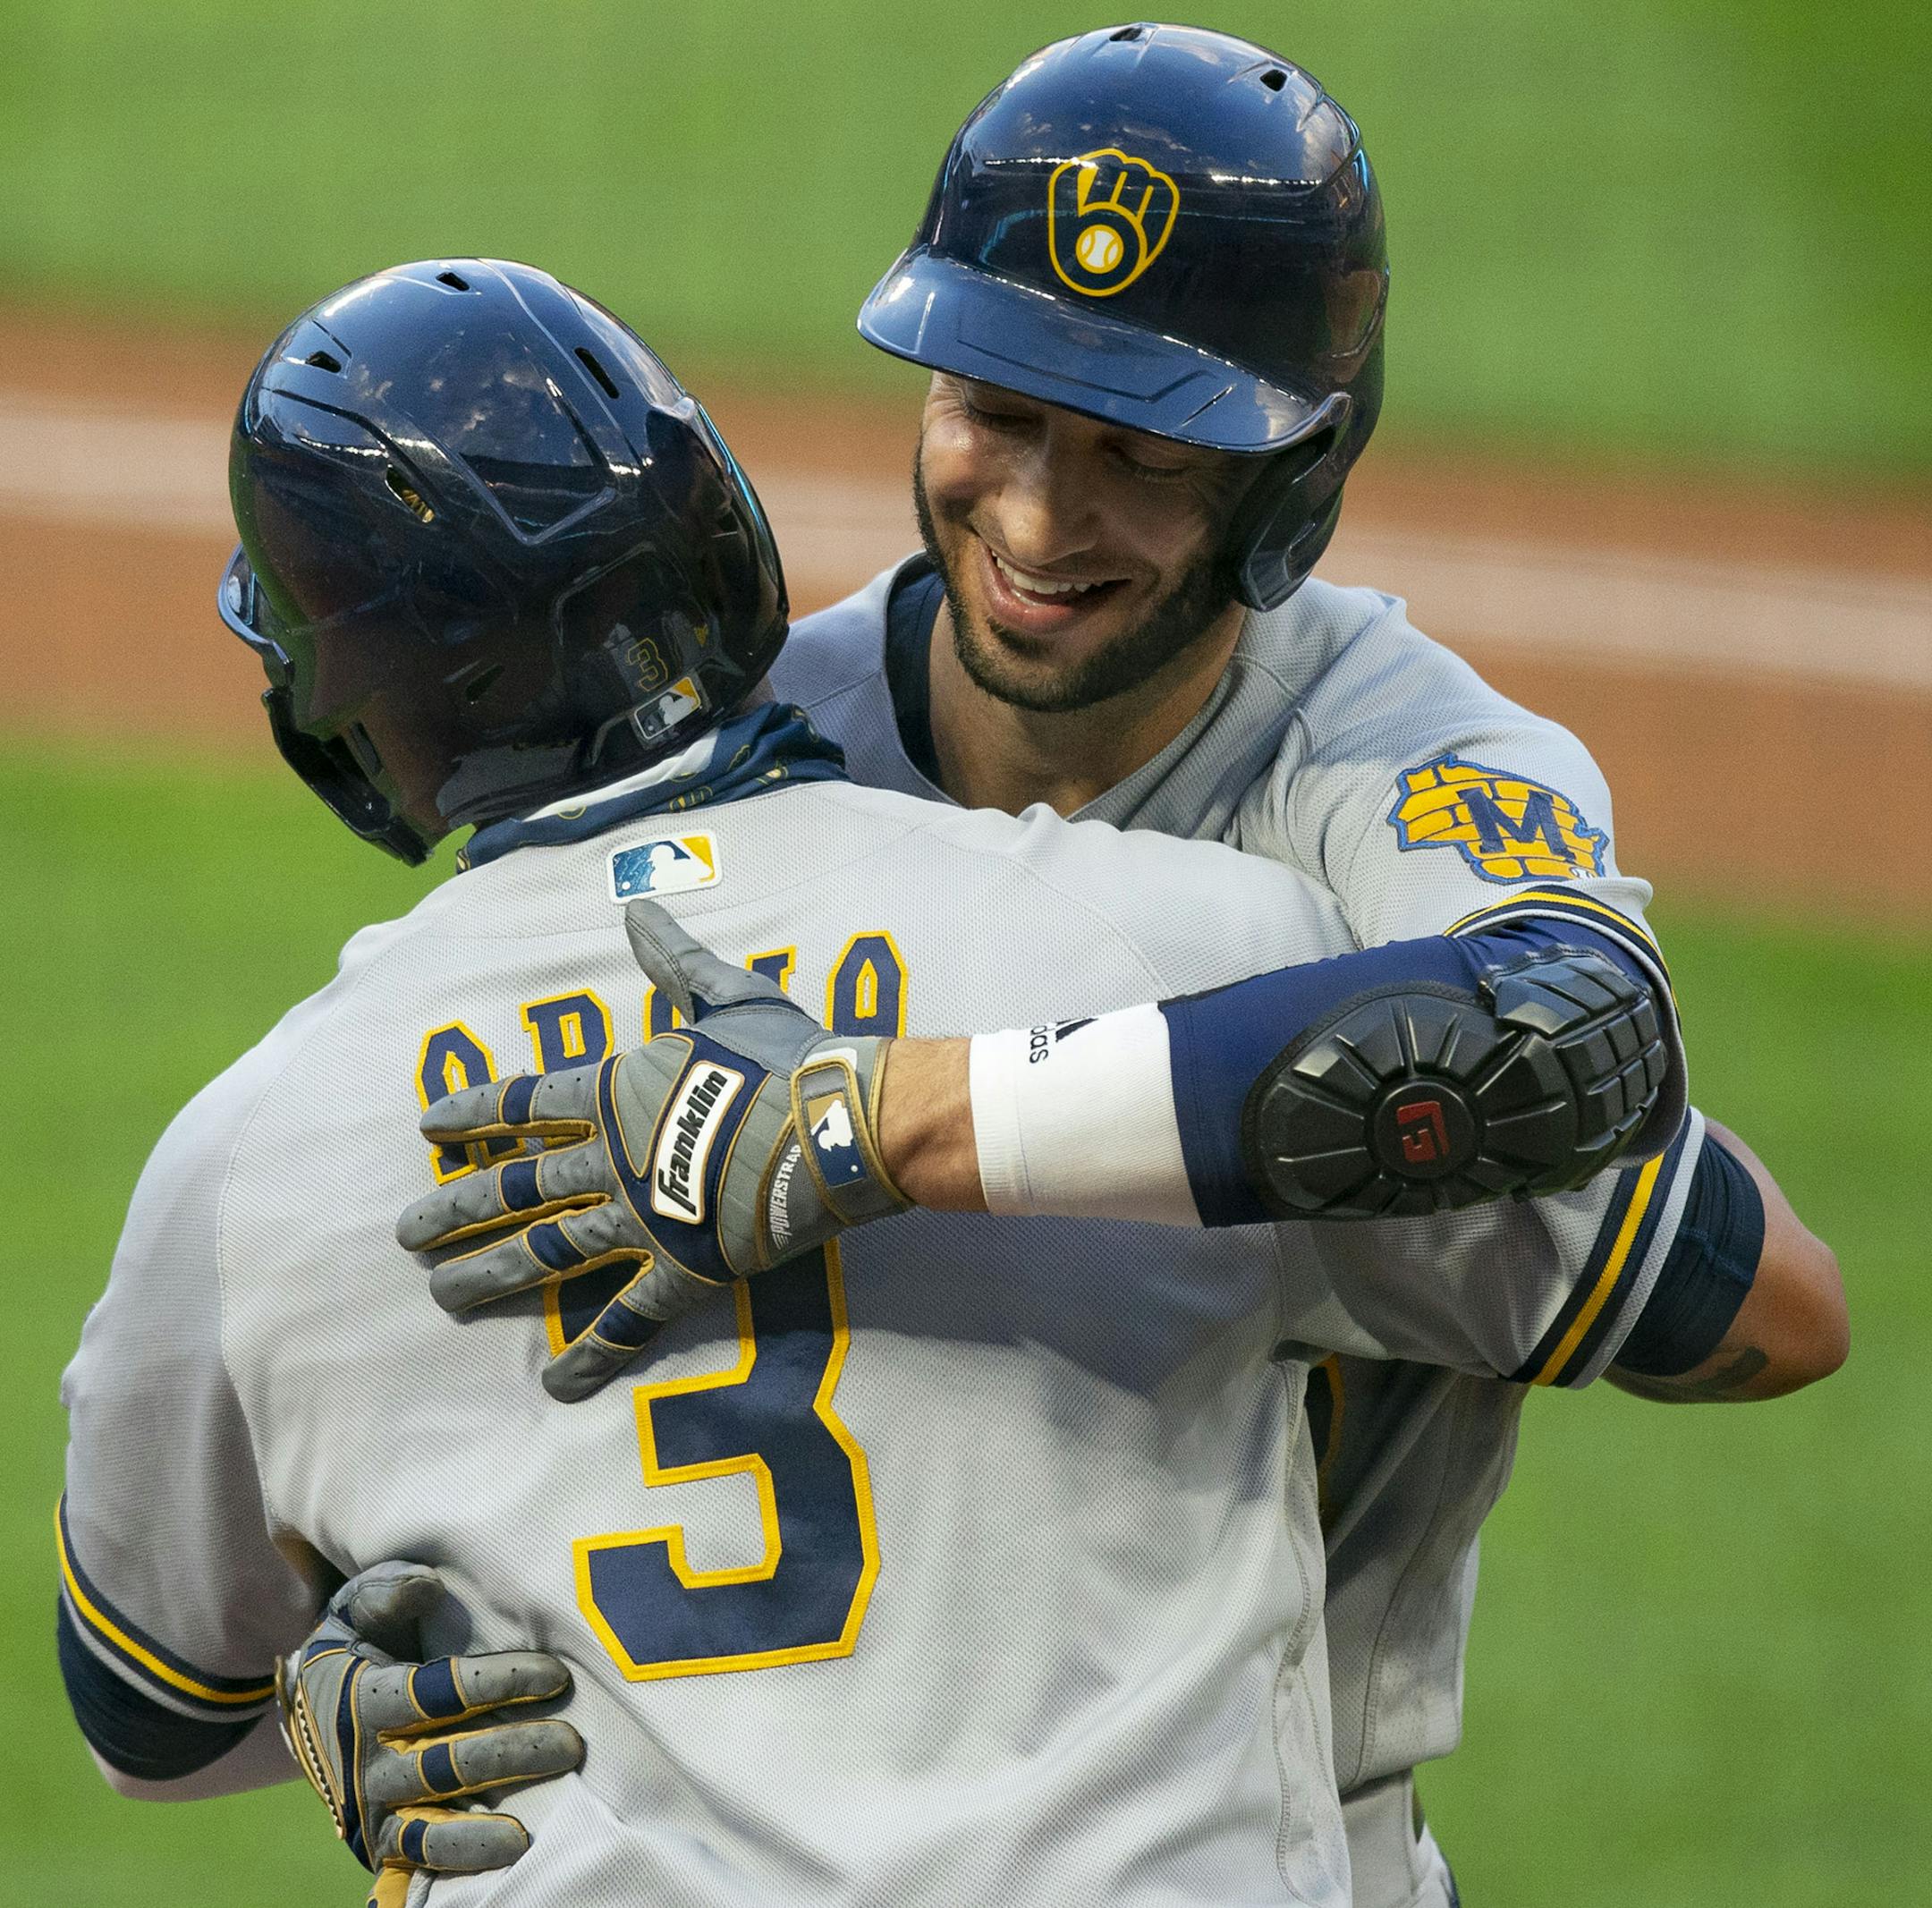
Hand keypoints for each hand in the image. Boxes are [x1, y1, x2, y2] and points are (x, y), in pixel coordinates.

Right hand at [277, 1563, 582, 1907]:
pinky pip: (422, 1860)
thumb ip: (386, 1593)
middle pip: (448, 1763)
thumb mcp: (355, 1610)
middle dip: (514, 1753)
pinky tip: (508, 1857)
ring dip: (487, 1828)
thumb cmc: (355, 1645)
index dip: (501, 1683)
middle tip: (573, 1744)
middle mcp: (367, 1760)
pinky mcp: (381, 1841)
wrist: (309, 1711)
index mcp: (365, 1697)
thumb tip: (426, 1586)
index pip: (441, 1693)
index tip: (557, 1676)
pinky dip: (461, 1862)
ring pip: (433, 1824)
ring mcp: (374, 1807)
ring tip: (539, 1821)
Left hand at [396, 900, 908, 1400]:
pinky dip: (591, 1354)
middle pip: (513, 1186)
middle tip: (404, 1234)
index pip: (523, 1102)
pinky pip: (626, 1321)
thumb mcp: (726, 994)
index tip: (429, 1127)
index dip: (473, 1112)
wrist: (836, 1124)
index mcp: (615, 1091)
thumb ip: (674, 959)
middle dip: (454, 1209)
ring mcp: (640, 1221)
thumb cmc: (786, 1056)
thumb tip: (637, 902)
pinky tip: (554, 1384)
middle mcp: (610, 1160)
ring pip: (546, 1253)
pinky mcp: (682, 1272)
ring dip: (490, 1277)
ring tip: (441, 1298)